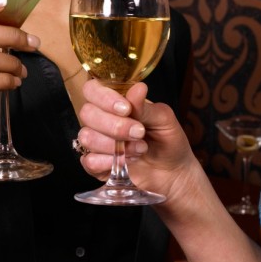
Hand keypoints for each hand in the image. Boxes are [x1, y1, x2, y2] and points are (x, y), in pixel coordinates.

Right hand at [75, 79, 195, 198]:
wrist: (174, 173)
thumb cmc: (168, 141)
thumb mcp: (164, 120)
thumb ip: (145, 107)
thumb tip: (138, 88)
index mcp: (114, 102)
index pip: (92, 90)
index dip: (103, 97)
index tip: (125, 109)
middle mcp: (100, 120)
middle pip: (87, 113)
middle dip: (114, 125)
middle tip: (139, 133)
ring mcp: (96, 143)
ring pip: (86, 137)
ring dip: (115, 145)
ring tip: (140, 149)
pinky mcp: (95, 165)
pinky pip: (89, 161)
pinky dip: (108, 161)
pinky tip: (126, 162)